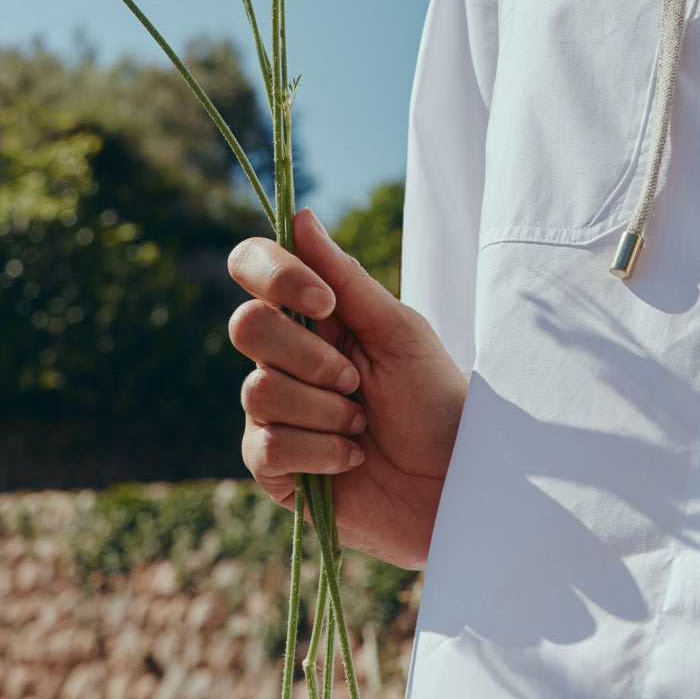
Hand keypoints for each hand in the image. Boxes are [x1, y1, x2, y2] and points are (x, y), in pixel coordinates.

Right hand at [228, 206, 467, 568]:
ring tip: (363, 425)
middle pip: (246, 327)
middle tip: (357, 381)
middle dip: (310, 356)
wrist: (453, 482)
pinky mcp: (273, 467)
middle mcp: (283, 359)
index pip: (253, 268)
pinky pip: (269, 445)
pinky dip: (323, 451)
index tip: (326, 300)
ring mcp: (273, 413)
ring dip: (327, 411)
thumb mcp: (399, 330)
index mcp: (314, 316)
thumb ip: (347, 278)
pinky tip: (352, 459)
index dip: (275, 275)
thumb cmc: (433, 399)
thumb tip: (300, 216)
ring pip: (259, 390)